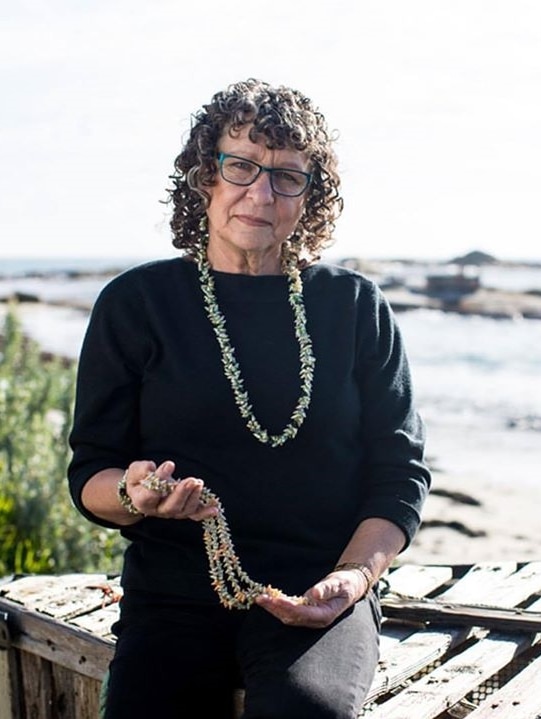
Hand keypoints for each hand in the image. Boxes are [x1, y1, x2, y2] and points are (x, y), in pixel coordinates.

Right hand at [123, 460, 218, 520]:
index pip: (151, 494)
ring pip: (184, 511)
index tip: (170, 464)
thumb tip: (152, 468)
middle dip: (182, 494)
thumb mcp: (135, 471)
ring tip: (199, 483)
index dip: (160, 480)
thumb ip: (141, 469)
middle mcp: (158, 510)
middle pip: (171, 507)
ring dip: (194, 498)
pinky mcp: (183, 510)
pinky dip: (204, 513)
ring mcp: (172, 512)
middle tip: (191, 480)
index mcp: (142, 500)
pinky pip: (194, 515)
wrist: (143, 490)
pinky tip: (214, 509)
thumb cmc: (139, 478)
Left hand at [255, 568, 369, 628]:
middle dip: (275, 609)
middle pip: (291, 618)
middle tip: (260, 599)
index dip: (287, 607)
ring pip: (288, 617)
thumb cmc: (345, 584)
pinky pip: (289, 611)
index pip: (302, 614)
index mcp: (325, 615)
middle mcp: (315, 620)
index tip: (275, 600)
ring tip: (260, 598)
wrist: (350, 586)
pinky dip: (278, 605)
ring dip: (273, 609)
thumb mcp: (339, 584)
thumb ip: (327, 589)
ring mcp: (310, 618)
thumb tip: (314, 594)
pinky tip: (269, 598)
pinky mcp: (305, 612)